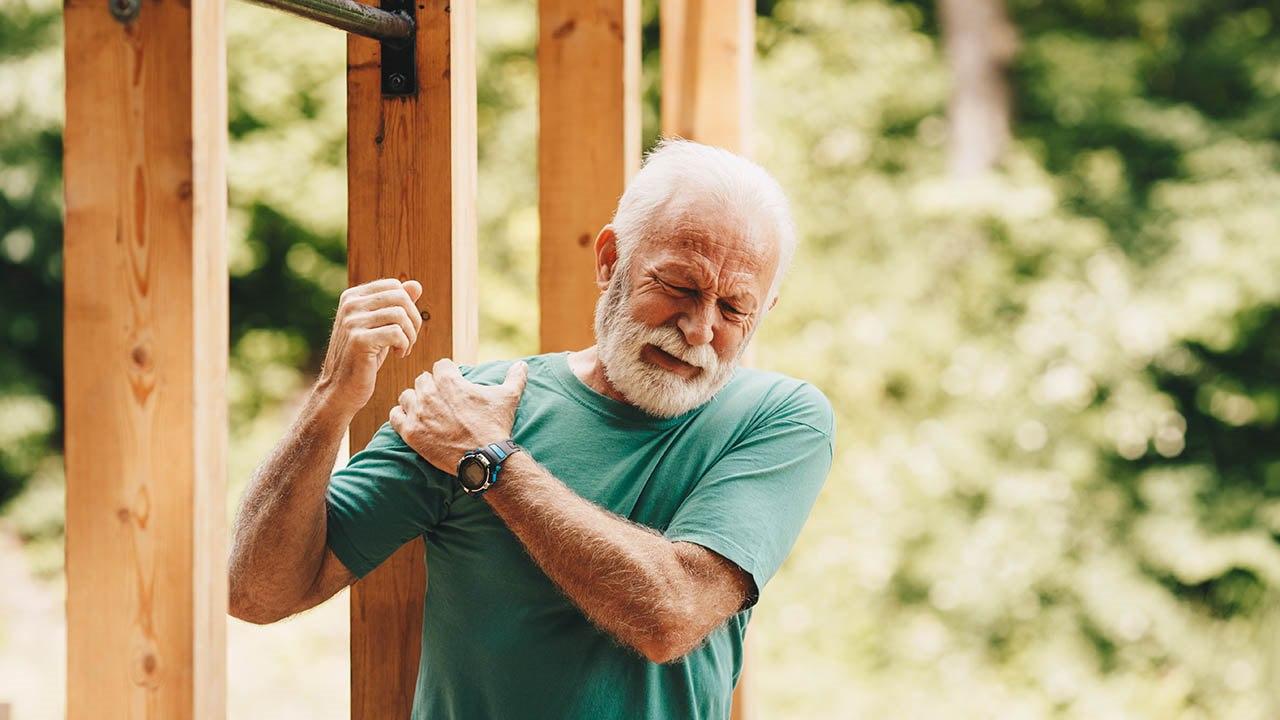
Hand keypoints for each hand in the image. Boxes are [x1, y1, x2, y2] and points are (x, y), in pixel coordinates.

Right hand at [315, 278, 423, 416]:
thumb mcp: (381, 328)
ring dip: (410, 335)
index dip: (408, 306)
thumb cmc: (363, 358)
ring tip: (404, 349)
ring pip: (400, 315)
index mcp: (352, 297)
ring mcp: (352, 322)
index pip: (394, 285)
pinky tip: (399, 356)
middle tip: (410, 340)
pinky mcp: (358, 340)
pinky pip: (396, 333)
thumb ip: (396, 305)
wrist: (340, 389)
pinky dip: (404, 345)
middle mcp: (350, 305)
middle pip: (400, 297)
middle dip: (414, 320)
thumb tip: (416, 285)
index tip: (405, 327)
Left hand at [390, 358, 527, 474]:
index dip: (447, 373)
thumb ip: (515, 378)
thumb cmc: (495, 426)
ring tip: (425, 411)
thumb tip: (523, 365)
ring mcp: (418, 413)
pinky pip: (395, 416)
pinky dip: (401, 417)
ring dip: (414, 401)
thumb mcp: (508, 398)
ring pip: (407, 396)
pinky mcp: (410, 432)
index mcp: (450, 381)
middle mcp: (430, 393)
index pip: (440, 366)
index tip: (453, 383)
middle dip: (431, 387)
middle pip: (422, 379)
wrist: (484, 458)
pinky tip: (411, 421)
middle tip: (441, 401)